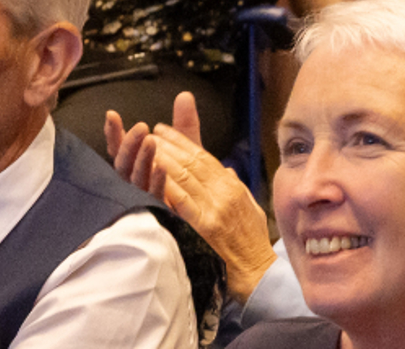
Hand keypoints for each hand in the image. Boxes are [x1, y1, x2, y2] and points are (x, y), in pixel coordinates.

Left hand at [105, 94, 275, 302]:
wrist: (258, 274)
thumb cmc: (253, 245)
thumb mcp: (251, 209)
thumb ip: (237, 187)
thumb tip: (227, 170)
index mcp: (233, 187)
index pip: (204, 157)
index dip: (182, 141)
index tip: (164, 130)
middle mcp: (225, 193)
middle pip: (192, 161)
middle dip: (169, 144)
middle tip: (149, 133)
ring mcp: (214, 208)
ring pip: (185, 175)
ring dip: (164, 157)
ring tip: (146, 144)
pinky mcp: (205, 226)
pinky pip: (182, 198)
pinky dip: (167, 182)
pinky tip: (154, 170)